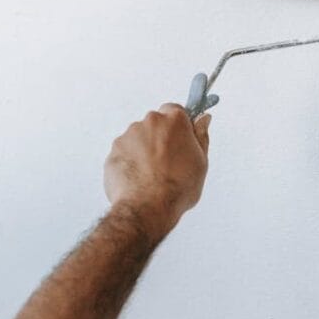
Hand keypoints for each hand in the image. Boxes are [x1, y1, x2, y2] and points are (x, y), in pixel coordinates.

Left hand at [104, 103, 210, 237]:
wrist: (147, 207)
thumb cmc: (177, 188)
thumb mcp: (201, 162)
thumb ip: (201, 136)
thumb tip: (204, 120)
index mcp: (174, 121)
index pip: (176, 110)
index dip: (179, 126)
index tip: (182, 138)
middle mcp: (149, 122)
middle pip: (156, 125)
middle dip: (161, 140)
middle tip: (170, 163)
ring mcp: (129, 136)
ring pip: (139, 139)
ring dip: (145, 152)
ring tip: (154, 177)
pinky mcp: (114, 151)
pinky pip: (125, 154)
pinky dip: (131, 164)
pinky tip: (140, 181)